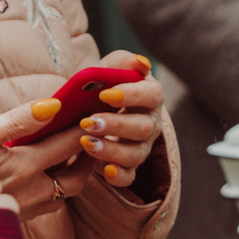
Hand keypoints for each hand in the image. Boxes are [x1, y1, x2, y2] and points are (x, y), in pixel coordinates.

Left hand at [68, 53, 162, 192]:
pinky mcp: (128, 166)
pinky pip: (129, 176)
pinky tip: (104, 169)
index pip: (152, 95)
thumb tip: (140, 63)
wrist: (90, 108)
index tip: (106, 94)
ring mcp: (141, 147)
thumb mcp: (109, 68)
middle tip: (90, 122)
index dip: (132, 95)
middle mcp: (151, 123)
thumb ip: (123, 62)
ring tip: (86, 142)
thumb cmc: (103, 85)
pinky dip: (118, 175)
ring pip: (136, 154)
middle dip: (116, 126)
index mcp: (150, 96)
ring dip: (112, 150)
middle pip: (143, 128)